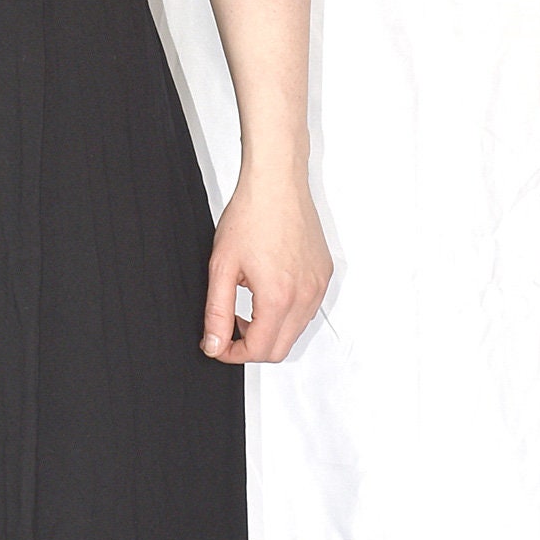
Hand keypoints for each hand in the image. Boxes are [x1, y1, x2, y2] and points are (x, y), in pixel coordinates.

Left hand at [202, 164, 330, 362]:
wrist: (277, 185)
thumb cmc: (249, 218)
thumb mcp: (221, 268)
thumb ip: (217, 313)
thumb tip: (214, 346)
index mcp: (280, 297)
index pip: (260, 350)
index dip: (232, 354)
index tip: (216, 344)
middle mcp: (307, 296)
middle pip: (281, 348)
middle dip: (250, 346)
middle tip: (227, 326)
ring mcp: (320, 286)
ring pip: (295, 330)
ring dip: (269, 329)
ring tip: (244, 304)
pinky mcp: (325, 275)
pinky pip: (307, 310)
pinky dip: (285, 312)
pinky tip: (264, 290)